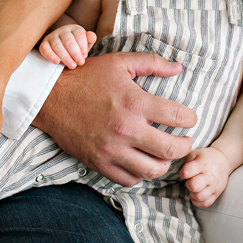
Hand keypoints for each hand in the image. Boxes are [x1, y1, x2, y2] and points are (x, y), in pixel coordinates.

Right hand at [34, 51, 197, 185]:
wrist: (51, 97)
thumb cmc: (87, 77)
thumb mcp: (120, 63)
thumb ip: (152, 63)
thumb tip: (178, 68)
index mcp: (135, 103)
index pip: (178, 117)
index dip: (191, 119)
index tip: (190, 119)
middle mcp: (126, 129)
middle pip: (171, 150)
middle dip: (185, 146)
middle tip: (185, 140)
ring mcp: (112, 150)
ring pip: (152, 170)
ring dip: (165, 163)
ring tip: (165, 153)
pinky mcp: (99, 163)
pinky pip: (129, 179)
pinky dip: (140, 174)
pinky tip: (142, 161)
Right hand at [39, 24, 97, 68]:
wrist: (63, 49)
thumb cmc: (77, 47)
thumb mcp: (85, 43)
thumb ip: (89, 40)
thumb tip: (92, 36)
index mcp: (74, 29)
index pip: (79, 35)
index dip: (83, 46)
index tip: (85, 56)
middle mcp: (63, 30)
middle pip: (69, 41)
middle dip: (75, 53)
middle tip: (80, 63)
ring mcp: (52, 36)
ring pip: (58, 46)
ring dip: (65, 57)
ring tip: (72, 66)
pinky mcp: (44, 44)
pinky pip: (45, 49)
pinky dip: (50, 56)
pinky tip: (57, 62)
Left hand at [179, 146, 231, 207]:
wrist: (224, 161)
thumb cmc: (206, 157)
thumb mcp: (196, 153)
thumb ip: (186, 161)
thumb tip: (180, 173)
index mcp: (202, 164)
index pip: (187, 172)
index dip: (182, 174)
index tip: (183, 174)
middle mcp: (209, 176)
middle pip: (194, 186)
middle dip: (188, 185)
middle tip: (190, 181)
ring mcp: (214, 186)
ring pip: (199, 197)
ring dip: (193, 194)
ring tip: (193, 188)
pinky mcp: (217, 193)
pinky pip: (206, 203)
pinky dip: (198, 202)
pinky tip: (196, 195)